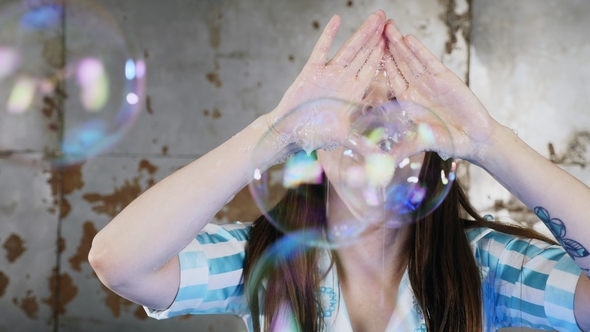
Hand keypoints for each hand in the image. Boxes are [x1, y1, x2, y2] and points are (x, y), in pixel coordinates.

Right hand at [262, 12, 386, 152]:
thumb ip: (363, 144)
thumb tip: (383, 161)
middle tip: (389, 20)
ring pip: (348, 48)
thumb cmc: (314, 135)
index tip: (397, 41)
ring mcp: (328, 73)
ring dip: (362, 33)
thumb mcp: (343, 138)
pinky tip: (337, 20)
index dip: (384, 56)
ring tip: (375, 17)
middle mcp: (343, 80)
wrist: (289, 131)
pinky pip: (321, 49)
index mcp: (353, 93)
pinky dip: (329, 35)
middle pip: (364, 54)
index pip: (373, 70)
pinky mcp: (311, 70)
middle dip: (377, 37)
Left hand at [382, 20, 501, 162]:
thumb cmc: (448, 141)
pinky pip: (428, 61)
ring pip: (411, 59)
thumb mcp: (420, 143)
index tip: (366, 53)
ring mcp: (430, 81)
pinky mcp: (445, 77)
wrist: (474, 138)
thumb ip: (402, 147)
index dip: (379, 66)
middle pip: (398, 64)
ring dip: (399, 44)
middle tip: (374, 30)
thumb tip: (381, 161)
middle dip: (386, 47)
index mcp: (406, 102)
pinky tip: (409, 40)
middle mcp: (416, 89)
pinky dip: (419, 51)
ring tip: (388, 28)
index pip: (389, 80)